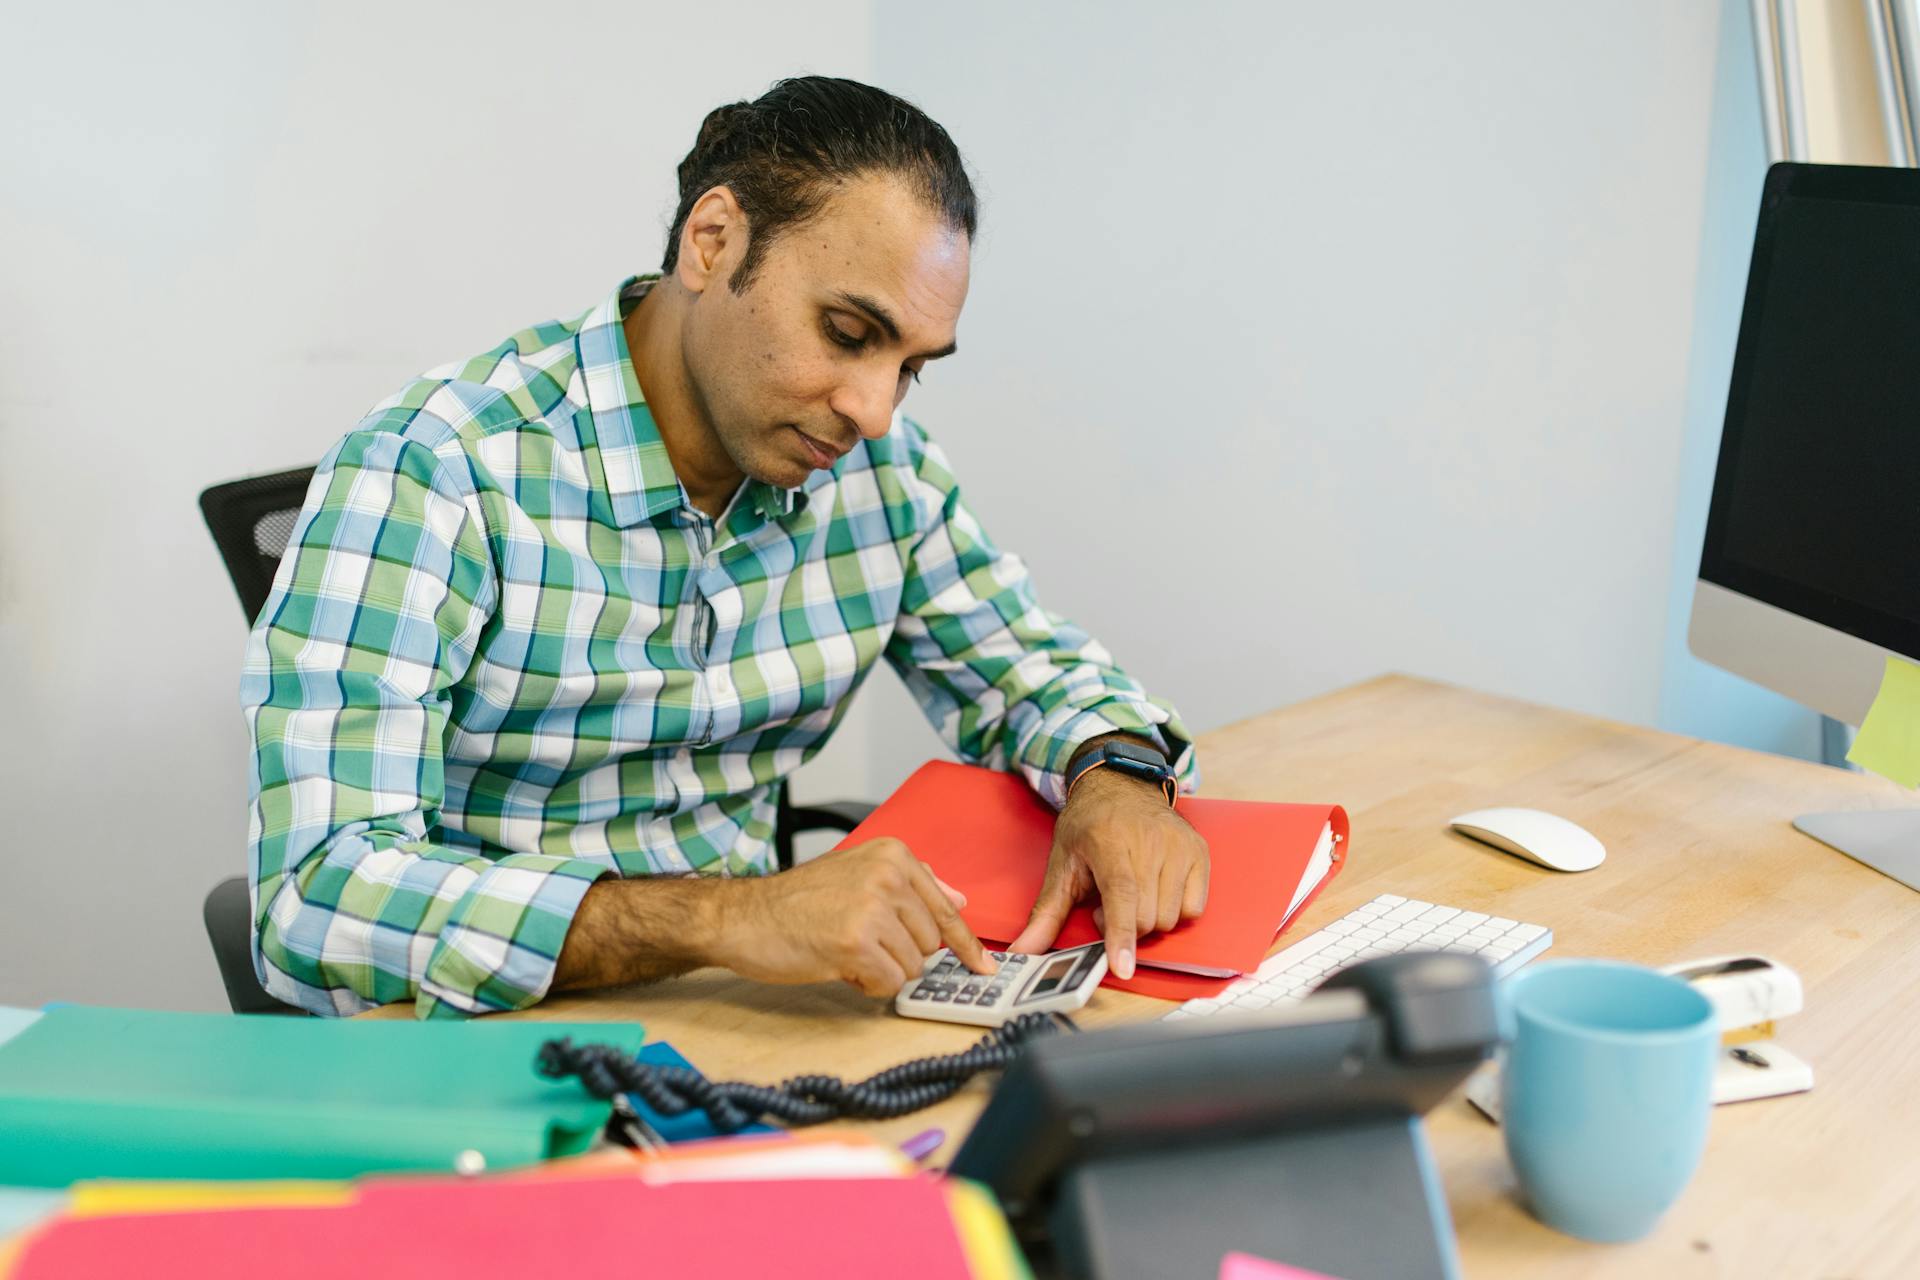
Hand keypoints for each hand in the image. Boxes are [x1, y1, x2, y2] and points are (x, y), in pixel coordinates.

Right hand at [711, 838, 995, 996]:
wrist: (743, 917)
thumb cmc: (797, 902)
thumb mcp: (857, 874)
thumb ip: (910, 884)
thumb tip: (957, 899)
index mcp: (893, 855)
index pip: (945, 908)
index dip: (966, 945)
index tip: (983, 968)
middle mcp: (888, 875)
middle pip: (930, 943)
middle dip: (899, 954)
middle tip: (859, 942)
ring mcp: (872, 908)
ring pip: (912, 966)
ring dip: (881, 970)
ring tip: (844, 950)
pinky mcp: (856, 942)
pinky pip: (888, 983)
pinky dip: (866, 984)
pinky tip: (838, 965)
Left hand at [1009, 769, 1209, 978]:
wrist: (1120, 785)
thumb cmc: (1088, 826)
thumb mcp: (1062, 864)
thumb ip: (1046, 912)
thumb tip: (1024, 950)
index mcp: (1110, 841)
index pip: (1121, 895)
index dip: (1120, 934)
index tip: (1122, 967)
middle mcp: (1150, 841)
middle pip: (1145, 917)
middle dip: (1124, 926)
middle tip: (1106, 903)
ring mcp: (1179, 846)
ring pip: (1170, 918)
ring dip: (1148, 919)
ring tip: (1131, 893)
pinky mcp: (1198, 852)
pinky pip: (1193, 908)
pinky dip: (1174, 910)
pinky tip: (1156, 889)